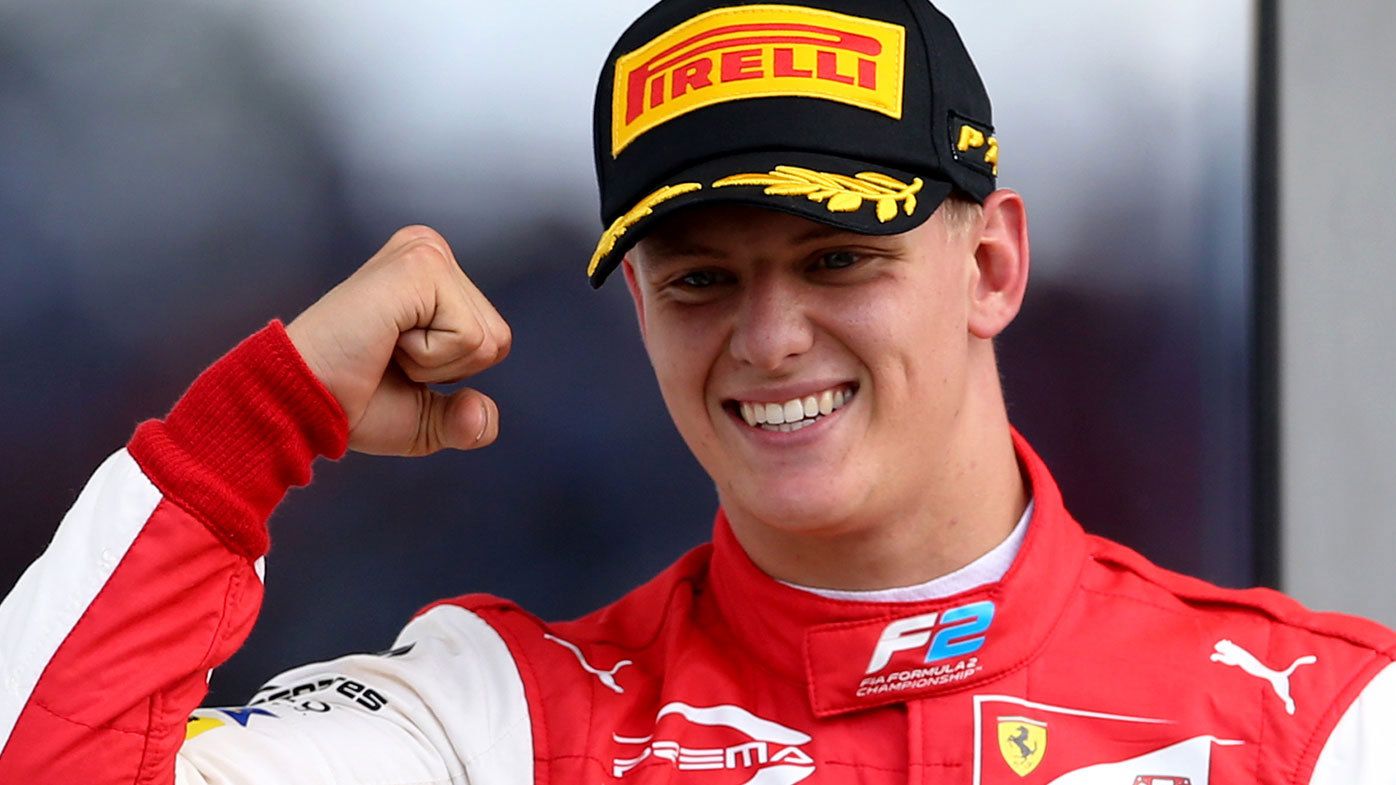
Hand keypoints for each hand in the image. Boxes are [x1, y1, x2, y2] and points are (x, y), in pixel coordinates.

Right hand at [286, 226, 509, 455]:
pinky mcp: (418, 266)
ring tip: (384, 347)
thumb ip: (462, 420)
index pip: (495, 341)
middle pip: (498, 339)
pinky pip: (467, 337)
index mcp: (433, 274)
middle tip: (386, 356)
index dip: (449, 375)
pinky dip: (428, 358)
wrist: (297, 401)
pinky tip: (384, 340)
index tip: (393, 360)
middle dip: (447, 370)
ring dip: (434, 364)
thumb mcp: (421, 418)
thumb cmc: (347, 401)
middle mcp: (430, 249)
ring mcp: (425, 252)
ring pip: (486, 340)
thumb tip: (484, 418)